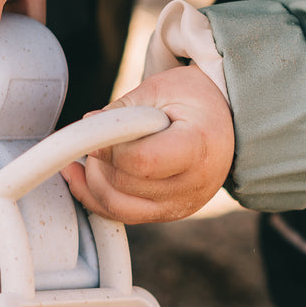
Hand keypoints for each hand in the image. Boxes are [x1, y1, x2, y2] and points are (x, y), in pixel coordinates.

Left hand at [62, 66, 233, 223]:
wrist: (223, 122)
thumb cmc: (194, 101)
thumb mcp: (159, 90)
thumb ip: (122, 111)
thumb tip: (87, 126)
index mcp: (198, 146)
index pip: (143, 162)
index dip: (110, 149)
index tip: (94, 131)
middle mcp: (194, 184)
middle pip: (126, 184)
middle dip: (100, 161)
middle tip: (95, 135)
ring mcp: (182, 205)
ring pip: (118, 207)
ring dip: (93, 181)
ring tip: (90, 153)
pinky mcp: (168, 214)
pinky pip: (122, 216)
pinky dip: (96, 198)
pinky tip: (82, 177)